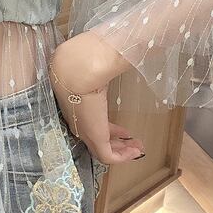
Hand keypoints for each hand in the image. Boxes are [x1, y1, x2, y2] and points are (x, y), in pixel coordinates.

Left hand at [50, 32, 144, 164]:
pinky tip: (136, 152)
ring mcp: (85, 130)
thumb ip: (98, 66)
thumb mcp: (91, 65)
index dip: (108, 128)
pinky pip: (108, 156)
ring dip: (121, 151)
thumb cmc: (84, 61)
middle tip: (133, 143)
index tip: (124, 130)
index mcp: (75, 103)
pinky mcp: (94, 137)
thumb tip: (108, 55)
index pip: (90, 121)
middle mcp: (77, 120)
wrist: (77, 69)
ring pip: (102, 149)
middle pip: (96, 137)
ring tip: (137, 149)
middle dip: (117, 141)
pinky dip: (122, 157)